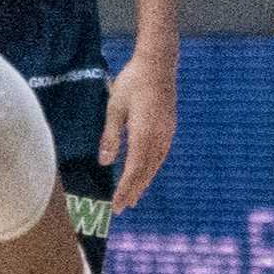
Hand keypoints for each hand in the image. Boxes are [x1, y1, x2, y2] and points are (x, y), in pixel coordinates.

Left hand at [100, 50, 177, 212]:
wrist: (158, 64)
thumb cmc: (132, 83)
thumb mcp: (115, 108)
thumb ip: (110, 137)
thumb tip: (104, 163)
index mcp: (144, 135)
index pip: (133, 170)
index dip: (125, 190)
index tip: (116, 205)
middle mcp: (158, 138)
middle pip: (145, 172)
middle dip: (133, 191)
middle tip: (121, 208)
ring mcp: (167, 134)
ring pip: (154, 165)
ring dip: (143, 182)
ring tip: (134, 196)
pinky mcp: (169, 128)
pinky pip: (160, 155)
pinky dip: (151, 169)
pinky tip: (146, 172)